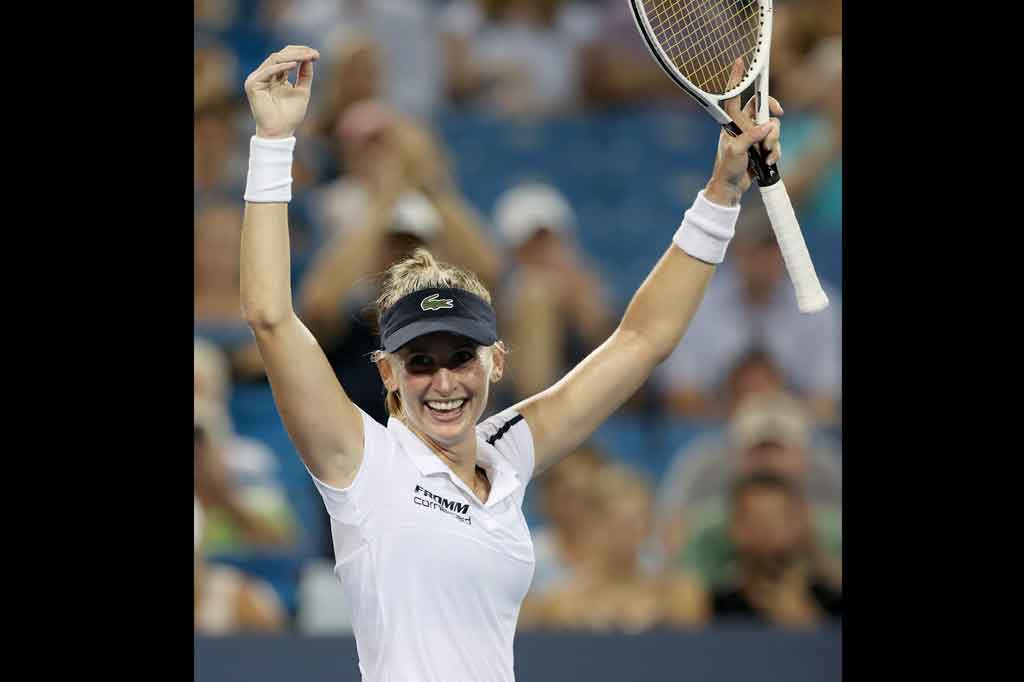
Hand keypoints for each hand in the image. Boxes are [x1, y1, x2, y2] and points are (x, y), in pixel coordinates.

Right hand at [243, 46, 319, 138]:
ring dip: (292, 57)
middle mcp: (265, 75)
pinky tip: (294, 65)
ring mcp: (257, 78)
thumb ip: (305, 75)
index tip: (316, 55)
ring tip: (307, 56)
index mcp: (275, 76)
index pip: (286, 58)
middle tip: (314, 53)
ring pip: (274, 59)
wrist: (280, 132)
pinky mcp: (253, 84)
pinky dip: (281, 67)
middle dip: (298, 52)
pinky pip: (268, 71)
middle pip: (280, 56)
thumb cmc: (290, 115)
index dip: (301, 53)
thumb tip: (310, 57)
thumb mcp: (302, 91)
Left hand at [705, 60, 783, 205]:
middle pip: (763, 108)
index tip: (740, 62)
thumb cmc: (726, 167)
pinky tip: (768, 162)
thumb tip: (769, 126)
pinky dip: (775, 152)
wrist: (730, 187)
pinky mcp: (761, 146)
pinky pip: (775, 142)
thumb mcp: (737, 150)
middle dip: (772, 115)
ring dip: (773, 140)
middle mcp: (743, 125)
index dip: (737, 78)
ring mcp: (753, 135)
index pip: (734, 96)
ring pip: (772, 127)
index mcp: (732, 122)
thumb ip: (752, 136)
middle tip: (778, 115)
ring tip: (766, 154)